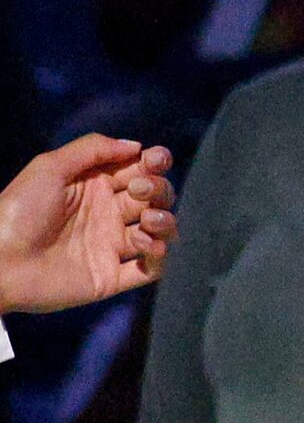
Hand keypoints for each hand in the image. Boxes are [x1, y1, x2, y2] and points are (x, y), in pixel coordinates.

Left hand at [0, 136, 175, 313]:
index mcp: (93, 186)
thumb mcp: (49, 167)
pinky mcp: (112, 277)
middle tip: (138, 192)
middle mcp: (107, 214)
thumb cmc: (18, 211)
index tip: (154, 160)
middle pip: (154, 197)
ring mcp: (111, 246)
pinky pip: (151, 269)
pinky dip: (159, 256)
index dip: (153, 163)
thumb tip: (137, 145)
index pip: (137, 170)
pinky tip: (144, 245)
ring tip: (148, 221)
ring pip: (159, 231)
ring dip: (165, 222)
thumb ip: (93, 149)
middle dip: (158, 189)